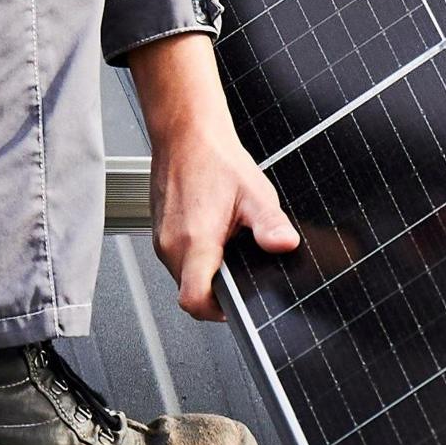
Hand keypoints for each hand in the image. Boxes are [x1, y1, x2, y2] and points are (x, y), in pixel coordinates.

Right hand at [124, 34, 299, 322]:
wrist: (185, 133)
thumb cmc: (214, 159)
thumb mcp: (254, 193)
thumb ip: (270, 224)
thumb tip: (285, 245)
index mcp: (194, 241)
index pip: (194, 301)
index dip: (217, 311)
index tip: (237, 304)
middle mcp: (171, 246)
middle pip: (191, 292)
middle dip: (218, 290)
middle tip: (241, 268)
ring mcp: (161, 241)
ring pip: (184, 277)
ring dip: (207, 272)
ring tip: (228, 246)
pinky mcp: (159, 234)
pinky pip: (178, 260)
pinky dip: (197, 257)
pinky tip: (214, 236)